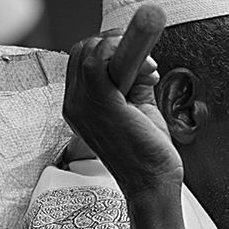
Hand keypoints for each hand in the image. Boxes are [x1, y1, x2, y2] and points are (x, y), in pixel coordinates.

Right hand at [62, 32, 181, 199]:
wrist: (153, 184)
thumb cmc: (148, 153)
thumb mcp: (139, 108)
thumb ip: (134, 82)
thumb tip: (142, 60)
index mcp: (80, 106)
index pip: (83, 60)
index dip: (111, 50)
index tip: (141, 61)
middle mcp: (75, 105)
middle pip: (84, 50)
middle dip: (116, 45)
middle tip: (146, 63)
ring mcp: (82, 105)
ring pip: (90, 50)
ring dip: (123, 47)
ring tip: (149, 70)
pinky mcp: (99, 105)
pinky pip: (99, 59)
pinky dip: (123, 51)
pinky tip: (146, 67)